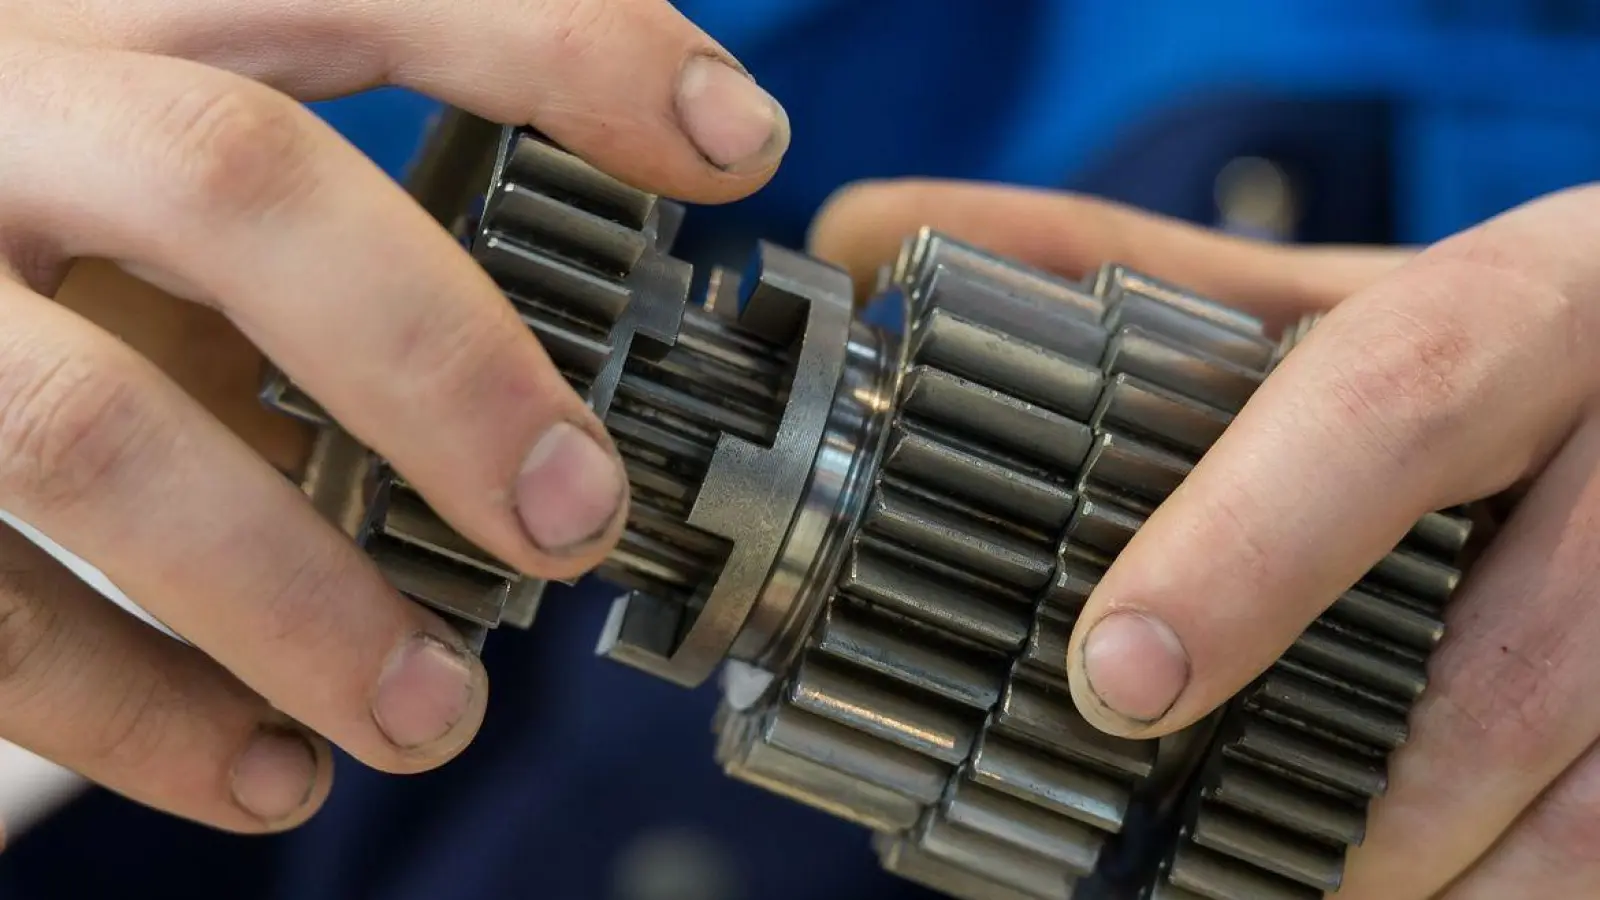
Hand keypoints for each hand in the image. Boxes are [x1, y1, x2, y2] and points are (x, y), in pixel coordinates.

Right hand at [0, 0, 788, 835]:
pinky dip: (139, 714)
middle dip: (446, 362)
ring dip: (299, 598)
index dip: (560, 45)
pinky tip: (269, 768)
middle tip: (577, 517)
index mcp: (112, 21)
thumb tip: (535, 402)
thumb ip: (311, 251)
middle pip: (238, 181)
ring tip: (430, 710)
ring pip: (92, 429)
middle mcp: (3, 115)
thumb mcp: (157, 193)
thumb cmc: (28, 238)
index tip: (734, 142)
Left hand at [811, 179, 1599, 897]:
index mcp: (1525, 308)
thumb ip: (1115, 269)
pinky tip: (1415, 897)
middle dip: (1340, 806)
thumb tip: (874, 237)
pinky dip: (1504, 898)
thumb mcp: (1318, 288)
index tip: (1116, 679)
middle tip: (1195, 867)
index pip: (1390, 409)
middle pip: (1503, 670)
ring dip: (1424, 884)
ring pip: (1585, 807)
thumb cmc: (1483, 340)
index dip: (1249, 549)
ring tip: (1296, 897)